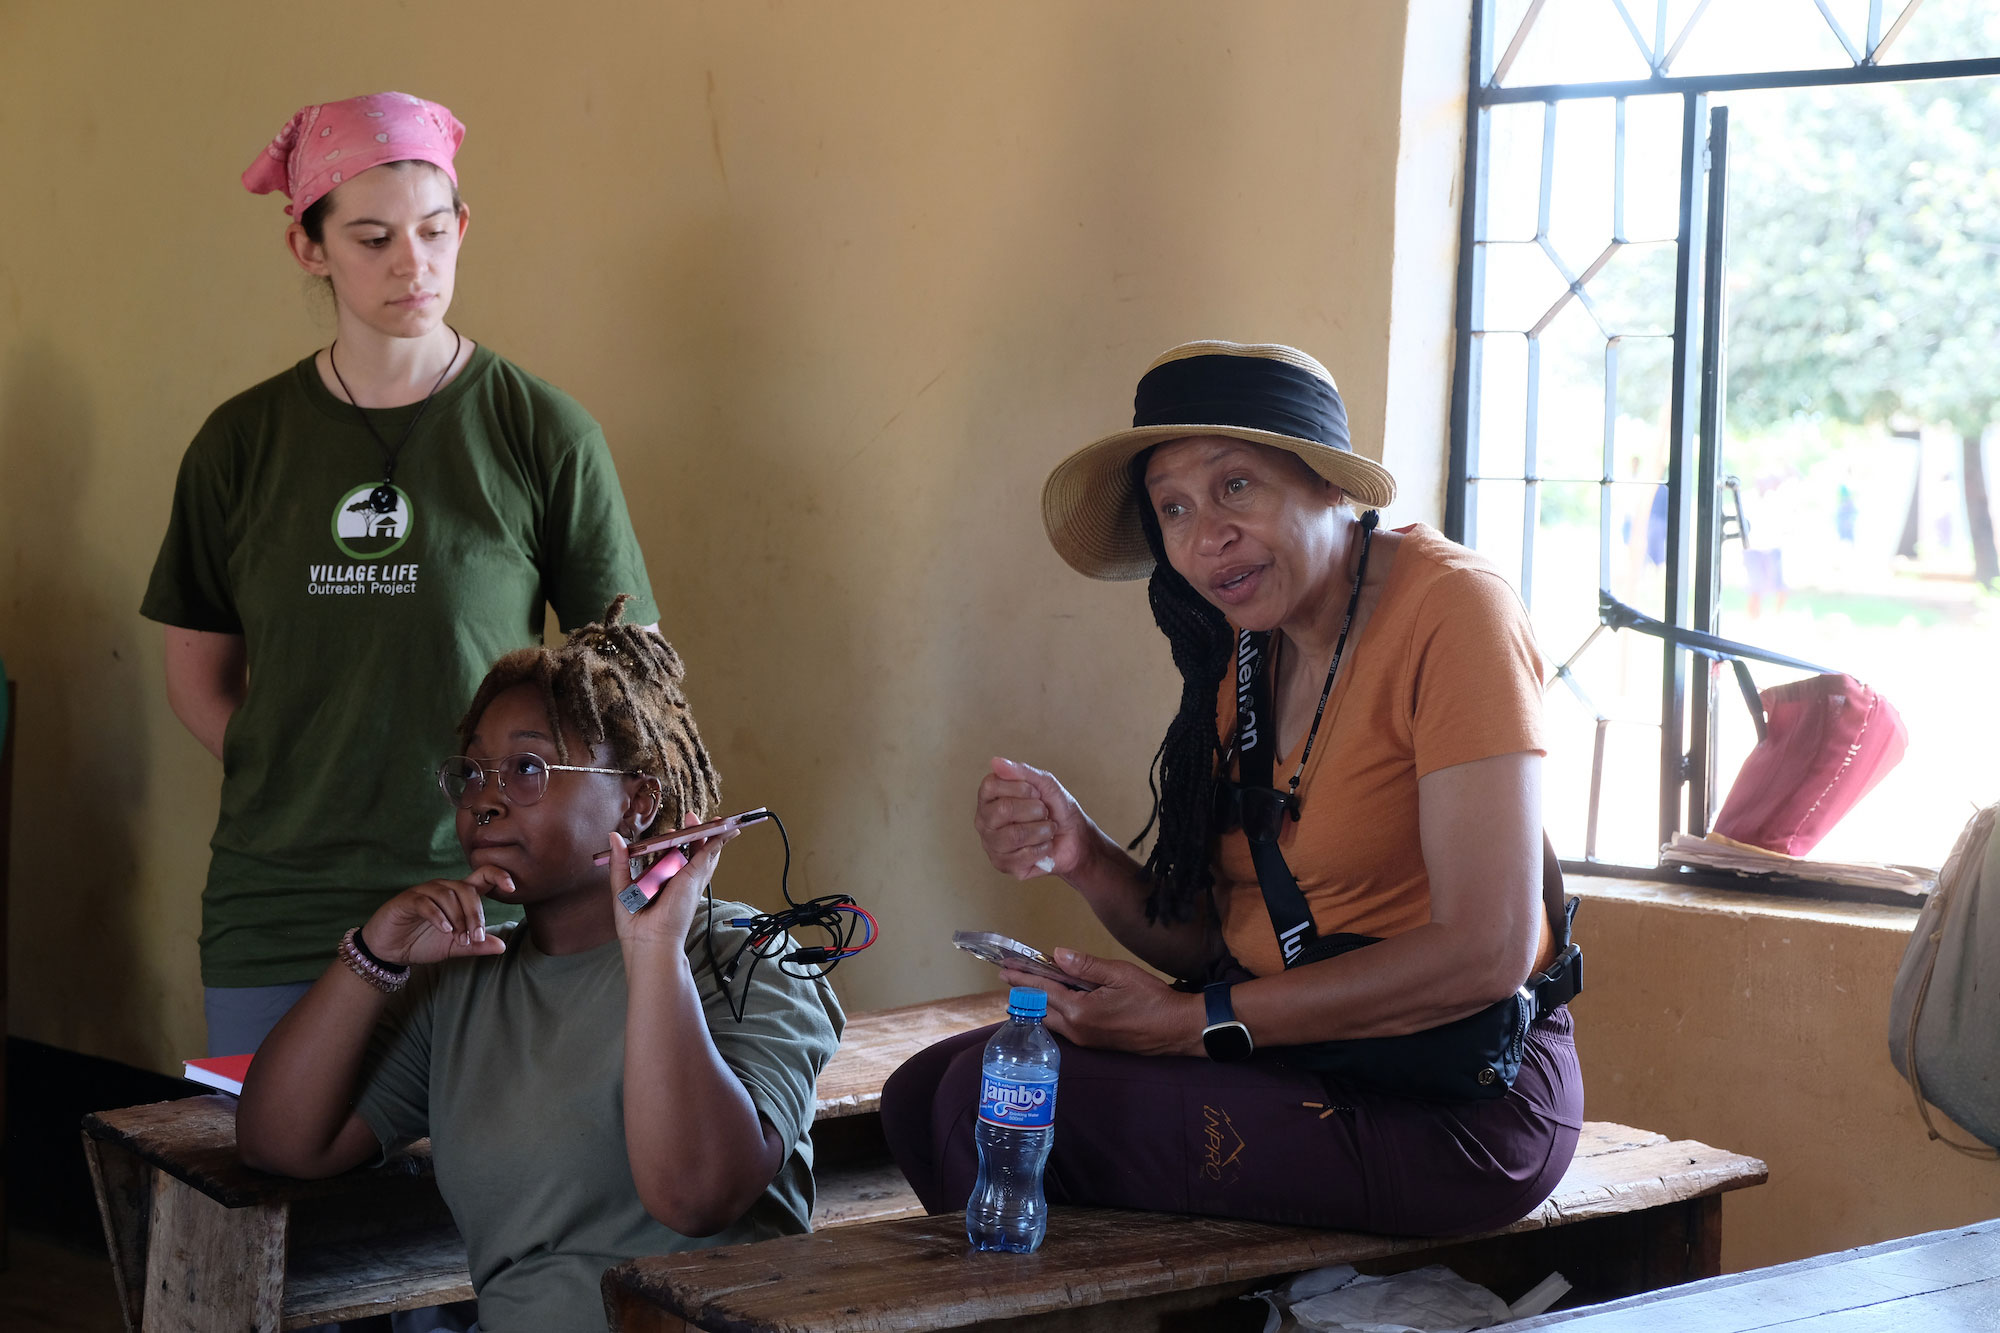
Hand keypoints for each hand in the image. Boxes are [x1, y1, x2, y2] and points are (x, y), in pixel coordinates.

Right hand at [360, 864, 513, 965]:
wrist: (388, 951)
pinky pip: (426, 902)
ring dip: (458, 918)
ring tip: (459, 938)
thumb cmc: (421, 942)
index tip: (512, 887)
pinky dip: (438, 916)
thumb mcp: (453, 947)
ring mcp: (424, 892)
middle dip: (475, 914)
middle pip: (467, 890)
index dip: (498, 876)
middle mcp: (443, 889)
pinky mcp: (407, 900)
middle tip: (475, 937)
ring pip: (448, 895)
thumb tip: (502, 946)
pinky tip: (445, 930)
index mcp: (458, 896)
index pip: (482, 877)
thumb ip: (476, 945)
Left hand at [606, 823, 736, 946]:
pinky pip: (710, 854)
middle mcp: (679, 878)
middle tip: (691, 817)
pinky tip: (725, 830)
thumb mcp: (622, 885)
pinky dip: (719, 841)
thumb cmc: (635, 921)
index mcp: (664, 880)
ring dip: (709, 833)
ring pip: (705, 851)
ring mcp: (690, 877)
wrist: (649, 939)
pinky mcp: (696, 876)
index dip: (676, 840)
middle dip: (695, 833)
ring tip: (713, 820)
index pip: (674, 856)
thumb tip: (614, 836)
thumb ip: (620, 860)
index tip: (672, 830)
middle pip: (692, 850)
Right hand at [975, 757, 1097, 881]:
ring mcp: (991, 844)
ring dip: (1041, 830)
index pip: (991, 785)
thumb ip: (1022, 772)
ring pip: (1014, 835)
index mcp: (989, 797)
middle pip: (1003, 809)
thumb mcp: (1046, 784)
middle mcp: (985, 820)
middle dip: (1035, 810)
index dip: (1021, 788)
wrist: (1076, 838)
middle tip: (1044, 813)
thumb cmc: (1057, 809)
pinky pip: (1022, 855)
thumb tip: (996, 761)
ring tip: (1047, 829)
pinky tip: (1044, 846)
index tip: (1036, 793)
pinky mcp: (1004, 865)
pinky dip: (1043, 848)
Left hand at [1000, 949, 1204, 1056]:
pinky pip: (1062, 1027)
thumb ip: (1085, 966)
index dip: (1023, 976)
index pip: (1043, 990)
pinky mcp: (1093, 1043)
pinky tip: (1051, 1003)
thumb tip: (1057, 955)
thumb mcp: (1119, 974)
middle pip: (1040, 1008)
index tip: (1004, 967)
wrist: (1176, 1029)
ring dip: (1036, 1003)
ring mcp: (1084, 1039)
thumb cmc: (1152, 999)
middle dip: (1023, 991)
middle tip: (1008, 975)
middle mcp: (1076, 1029)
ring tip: (1024, 988)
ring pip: (1049, 1020)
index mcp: (1079, 1011)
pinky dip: (1051, 1012)